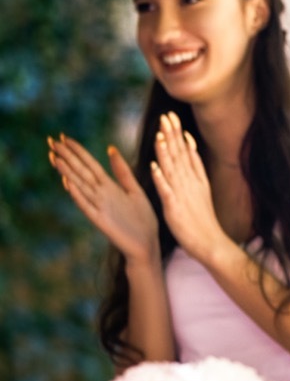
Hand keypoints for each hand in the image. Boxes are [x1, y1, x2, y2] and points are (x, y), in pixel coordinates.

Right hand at [48, 135, 158, 263]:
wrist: (147, 244)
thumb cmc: (143, 219)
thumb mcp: (135, 190)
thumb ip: (122, 172)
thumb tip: (111, 148)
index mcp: (110, 186)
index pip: (90, 164)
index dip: (78, 151)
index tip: (63, 136)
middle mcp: (101, 195)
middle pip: (81, 172)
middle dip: (67, 157)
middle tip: (50, 141)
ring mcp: (99, 207)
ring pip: (81, 186)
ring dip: (67, 172)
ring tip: (54, 157)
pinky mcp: (101, 221)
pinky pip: (87, 206)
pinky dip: (78, 195)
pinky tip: (68, 184)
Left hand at [149, 112, 229, 263]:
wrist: (212, 244)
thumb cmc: (204, 221)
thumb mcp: (202, 192)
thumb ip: (195, 170)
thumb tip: (190, 148)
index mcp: (197, 180)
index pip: (187, 152)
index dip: (179, 134)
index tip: (171, 116)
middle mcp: (191, 184)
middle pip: (180, 156)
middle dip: (172, 135)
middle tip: (166, 116)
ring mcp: (183, 196)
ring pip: (173, 170)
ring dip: (166, 152)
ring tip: (159, 135)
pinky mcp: (175, 209)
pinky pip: (166, 191)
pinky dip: (160, 178)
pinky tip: (154, 166)